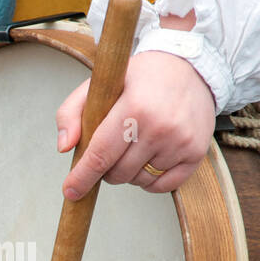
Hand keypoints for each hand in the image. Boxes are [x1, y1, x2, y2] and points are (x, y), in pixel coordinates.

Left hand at [55, 14, 215, 197]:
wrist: (189, 69)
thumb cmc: (139, 78)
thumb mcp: (99, 84)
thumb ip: (71, 112)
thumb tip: (64, 147)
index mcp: (134, 107)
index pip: (101, 154)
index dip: (82, 177)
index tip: (70, 192)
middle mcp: (160, 127)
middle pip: (118, 173)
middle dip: (106, 168)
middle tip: (112, 148)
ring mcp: (181, 142)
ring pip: (139, 181)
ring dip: (129, 172)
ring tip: (135, 145)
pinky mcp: (195, 153)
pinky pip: (162, 186)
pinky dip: (150, 180)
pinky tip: (150, 158)